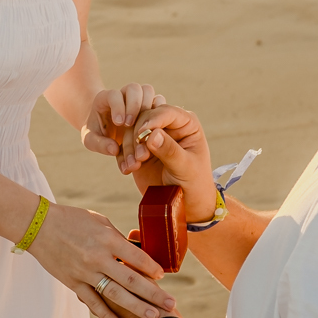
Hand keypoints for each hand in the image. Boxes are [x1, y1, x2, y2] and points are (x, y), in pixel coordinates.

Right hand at [28, 202, 175, 317]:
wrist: (39, 226)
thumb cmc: (71, 219)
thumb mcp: (99, 221)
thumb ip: (116, 238)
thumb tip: (133, 250)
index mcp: (107, 238)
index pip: (136, 256)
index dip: (152, 268)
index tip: (162, 276)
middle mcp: (98, 257)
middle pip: (132, 279)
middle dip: (154, 293)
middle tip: (171, 304)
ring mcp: (85, 272)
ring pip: (115, 294)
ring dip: (136, 306)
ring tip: (153, 316)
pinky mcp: (73, 283)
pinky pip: (92, 302)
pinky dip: (105, 315)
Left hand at [82, 83, 165, 157]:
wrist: (103, 128)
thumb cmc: (96, 132)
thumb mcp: (91, 140)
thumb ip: (99, 144)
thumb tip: (115, 149)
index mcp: (106, 98)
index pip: (114, 94)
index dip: (118, 106)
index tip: (119, 123)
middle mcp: (123, 94)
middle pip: (133, 88)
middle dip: (134, 105)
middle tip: (130, 124)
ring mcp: (138, 98)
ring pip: (147, 90)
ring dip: (147, 106)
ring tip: (143, 126)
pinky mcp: (149, 105)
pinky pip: (159, 100)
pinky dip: (159, 112)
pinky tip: (154, 128)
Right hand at [123, 105, 218, 222]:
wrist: (185, 204)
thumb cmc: (193, 183)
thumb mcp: (185, 167)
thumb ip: (170, 150)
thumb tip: (151, 134)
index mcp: (186, 123)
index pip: (167, 112)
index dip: (153, 119)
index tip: (141, 133)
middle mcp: (168, 125)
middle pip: (145, 116)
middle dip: (138, 135)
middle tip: (140, 156)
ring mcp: (152, 136)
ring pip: (132, 129)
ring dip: (130, 147)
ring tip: (135, 166)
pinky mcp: (139, 149)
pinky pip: (125, 145)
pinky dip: (123, 156)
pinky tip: (128, 169)